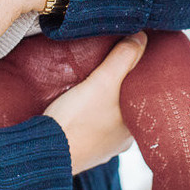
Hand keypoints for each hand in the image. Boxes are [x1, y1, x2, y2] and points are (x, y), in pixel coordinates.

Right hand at [45, 32, 146, 173]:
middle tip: (113, 67)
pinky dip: (90, 117)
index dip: (140, 75)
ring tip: (96, 84)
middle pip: (127, 106)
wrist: (44, 152)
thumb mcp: (102, 82)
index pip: (144, 95)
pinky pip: (92, 128)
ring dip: (105, 104)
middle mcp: (122, 141)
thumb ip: (123, 58)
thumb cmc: (76, 120)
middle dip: (121, 89)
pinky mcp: (83, 150)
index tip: (134, 58)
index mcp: (134, 127)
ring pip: (110, 118)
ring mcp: (102, 148)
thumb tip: (142, 37)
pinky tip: (82, 106)